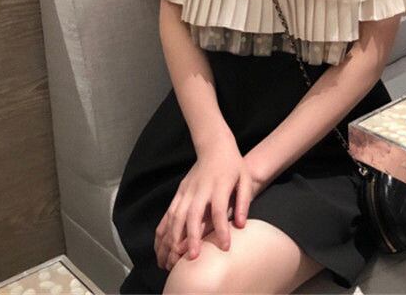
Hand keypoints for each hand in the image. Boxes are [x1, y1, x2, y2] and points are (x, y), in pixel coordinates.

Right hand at [154, 135, 252, 270]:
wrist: (214, 145)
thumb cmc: (233, 165)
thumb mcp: (244, 178)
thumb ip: (244, 201)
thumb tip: (241, 225)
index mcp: (219, 185)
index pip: (219, 210)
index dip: (221, 229)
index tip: (225, 247)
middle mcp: (200, 189)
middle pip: (192, 215)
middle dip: (191, 237)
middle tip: (191, 258)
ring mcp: (187, 190)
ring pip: (176, 216)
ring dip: (172, 238)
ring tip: (171, 259)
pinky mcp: (179, 192)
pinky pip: (168, 213)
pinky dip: (163, 230)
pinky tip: (161, 246)